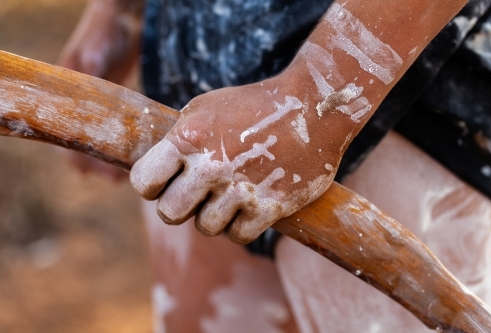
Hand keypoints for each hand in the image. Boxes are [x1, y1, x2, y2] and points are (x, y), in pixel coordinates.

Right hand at [58, 0, 141, 179]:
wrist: (122, 19)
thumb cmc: (105, 32)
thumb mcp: (96, 50)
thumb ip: (92, 68)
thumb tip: (89, 86)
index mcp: (68, 93)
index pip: (64, 131)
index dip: (72, 154)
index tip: (86, 172)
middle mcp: (81, 103)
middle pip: (82, 142)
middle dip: (94, 163)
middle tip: (112, 180)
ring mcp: (99, 105)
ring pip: (100, 140)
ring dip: (108, 159)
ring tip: (122, 177)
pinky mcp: (115, 104)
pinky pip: (116, 131)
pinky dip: (121, 146)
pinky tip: (132, 158)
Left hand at [130, 71, 350, 243]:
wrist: (311, 107)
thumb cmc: (252, 106)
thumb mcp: (205, 108)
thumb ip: (177, 141)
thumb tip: (156, 174)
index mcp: (189, 137)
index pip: (144, 182)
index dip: (152, 186)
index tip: (164, 183)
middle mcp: (212, 165)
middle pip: (170, 213)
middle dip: (179, 206)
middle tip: (196, 195)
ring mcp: (242, 188)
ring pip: (205, 227)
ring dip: (214, 215)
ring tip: (227, 196)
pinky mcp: (271, 206)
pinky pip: (238, 236)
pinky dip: (240, 226)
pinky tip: (248, 207)